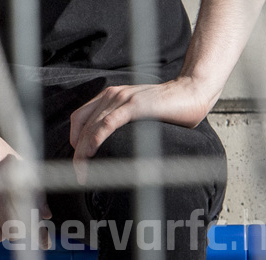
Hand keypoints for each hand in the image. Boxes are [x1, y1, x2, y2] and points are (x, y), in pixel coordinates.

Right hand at [0, 111, 49, 240]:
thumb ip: (33, 189)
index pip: (31, 219)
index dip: (40, 235)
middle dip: (18, 231)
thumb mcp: (16, 161)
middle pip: (14, 232)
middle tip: (17, 224)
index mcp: (12, 185)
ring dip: (0, 229)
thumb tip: (45, 213)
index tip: (44, 242)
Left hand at [69, 78, 212, 183]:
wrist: (192, 92)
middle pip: (83, 125)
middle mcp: (111, 95)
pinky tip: (91, 153)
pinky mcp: (134, 105)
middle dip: (77, 151)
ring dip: (83, 151)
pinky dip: (96, 138)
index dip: (74, 138)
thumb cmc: (170, 108)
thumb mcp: (140, 114)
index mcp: (110, 97)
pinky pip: (108, 123)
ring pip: (92, 126)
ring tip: (83, 172)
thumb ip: (126, 123)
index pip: (80, 118)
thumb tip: (115, 148)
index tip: (78, 160)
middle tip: (78, 174)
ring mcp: (121, 99)